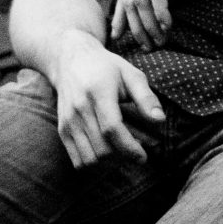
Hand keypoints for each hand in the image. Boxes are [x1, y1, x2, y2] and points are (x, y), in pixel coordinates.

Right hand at [51, 32, 163, 167]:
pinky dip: (93, 163)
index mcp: (99, 92)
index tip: (143, 157)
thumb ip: (146, 97)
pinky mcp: (62, 130)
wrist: (70, 60)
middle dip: (123, 156)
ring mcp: (68, 121)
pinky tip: (106, 152)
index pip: (112, 128)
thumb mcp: (130, 74)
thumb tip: (160, 120)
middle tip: (137, 151)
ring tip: (121, 151)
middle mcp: (80, 108)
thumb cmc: (106, 67)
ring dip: (108, 163)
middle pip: (102, 148)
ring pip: (89, 159)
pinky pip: (77, 159)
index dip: (129, 147)